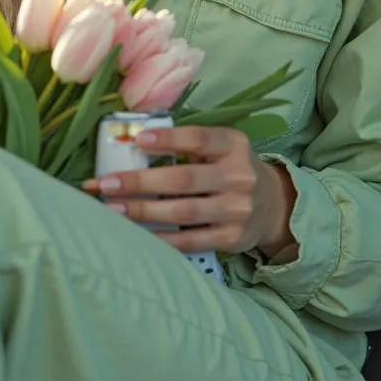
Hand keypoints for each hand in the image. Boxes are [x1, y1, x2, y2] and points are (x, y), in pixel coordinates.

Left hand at [81, 125, 297, 258]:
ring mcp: (237, 210)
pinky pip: (190, 240)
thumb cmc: (231, 169)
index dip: (168, 139)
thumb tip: (135, 144)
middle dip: (141, 182)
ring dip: (143, 211)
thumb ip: (190, 145)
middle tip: (107, 183)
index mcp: (234, 146)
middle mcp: (239, 177)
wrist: (273, 205)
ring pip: (184, 212)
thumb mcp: (222, 148)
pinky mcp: (231, 238)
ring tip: (112, 209)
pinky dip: (160, 238)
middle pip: (184, 179)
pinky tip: (136, 234)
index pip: (199, 139)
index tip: (137, 140)